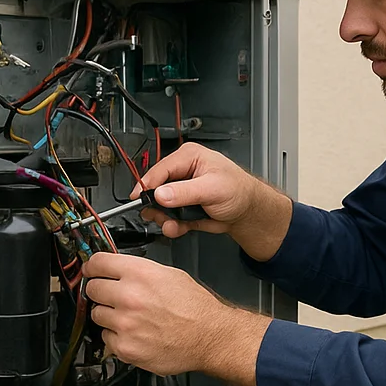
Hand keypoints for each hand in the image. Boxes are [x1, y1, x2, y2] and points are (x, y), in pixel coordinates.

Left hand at [83, 252, 269, 385]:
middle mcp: (129, 297)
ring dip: (108, 315)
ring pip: (96, 314)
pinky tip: (135, 334)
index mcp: (140, 274)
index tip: (91, 270)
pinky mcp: (124, 347)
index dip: (93, 266)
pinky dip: (117, 337)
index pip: (97, 262)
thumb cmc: (196, 308)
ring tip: (130, 318)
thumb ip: (140, 271)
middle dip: (101, 291)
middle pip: (92, 288)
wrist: (210, 337)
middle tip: (114, 297)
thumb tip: (117, 270)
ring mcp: (124, 324)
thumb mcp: (170, 275)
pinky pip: (106, 338)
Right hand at [134, 142, 292, 260]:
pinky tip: (178, 228)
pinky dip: (172, 226)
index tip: (138, 198)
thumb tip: (161, 194)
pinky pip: (169, 218)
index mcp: (188, 157)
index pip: (159, 169)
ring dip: (164, 218)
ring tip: (173, 224)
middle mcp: (182, 172)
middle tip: (159, 216)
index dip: (147, 184)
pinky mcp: (182, 207)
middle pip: (155, 188)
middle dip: (155, 205)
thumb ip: (185, 192)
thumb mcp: (211, 189)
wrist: (248, 212)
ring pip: (159, 206)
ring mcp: (180, 191)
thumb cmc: (239, 190)